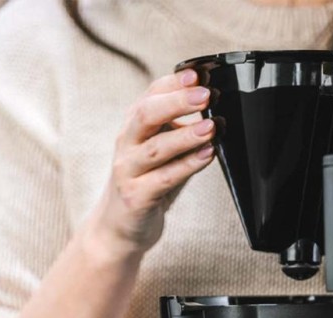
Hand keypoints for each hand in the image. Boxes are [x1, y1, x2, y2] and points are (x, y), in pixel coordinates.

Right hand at [86, 68, 214, 262]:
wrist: (119, 229)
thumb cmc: (145, 186)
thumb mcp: (159, 153)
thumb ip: (177, 132)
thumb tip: (213, 111)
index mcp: (133, 128)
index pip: (150, 95)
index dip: (173, 83)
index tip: (198, 74)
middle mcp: (126, 145)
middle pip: (146, 114)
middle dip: (177, 102)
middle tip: (206, 95)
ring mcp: (128, 172)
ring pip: (156, 147)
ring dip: (186, 135)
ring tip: (211, 127)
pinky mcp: (136, 198)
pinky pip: (164, 179)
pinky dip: (187, 166)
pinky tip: (206, 156)